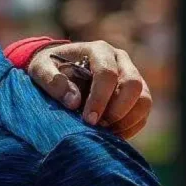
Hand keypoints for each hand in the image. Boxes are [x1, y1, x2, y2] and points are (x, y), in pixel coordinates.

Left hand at [28, 41, 150, 138]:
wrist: (58, 66)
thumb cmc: (48, 66)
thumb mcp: (40, 69)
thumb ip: (52, 82)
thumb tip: (74, 102)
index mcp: (98, 50)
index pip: (107, 73)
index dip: (100, 98)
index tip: (89, 119)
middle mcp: (120, 59)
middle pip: (133, 85)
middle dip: (117, 110)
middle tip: (98, 126)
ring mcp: (131, 74)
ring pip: (144, 99)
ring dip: (127, 120)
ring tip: (105, 132)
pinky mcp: (136, 91)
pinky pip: (143, 110)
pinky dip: (132, 125)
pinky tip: (113, 134)